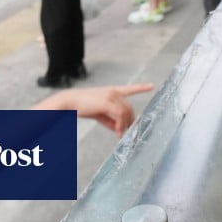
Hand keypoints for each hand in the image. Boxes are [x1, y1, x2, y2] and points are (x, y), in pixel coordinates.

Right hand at [34, 83, 154, 136]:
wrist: (69, 102)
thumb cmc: (82, 107)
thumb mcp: (99, 114)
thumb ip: (110, 120)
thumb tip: (120, 130)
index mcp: (111, 91)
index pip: (129, 89)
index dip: (141, 87)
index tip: (152, 86)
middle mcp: (113, 92)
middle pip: (129, 108)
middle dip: (130, 121)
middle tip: (124, 134)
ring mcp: (111, 95)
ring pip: (126, 112)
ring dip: (125, 125)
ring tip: (120, 135)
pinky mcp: (108, 101)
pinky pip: (120, 115)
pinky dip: (121, 125)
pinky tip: (118, 132)